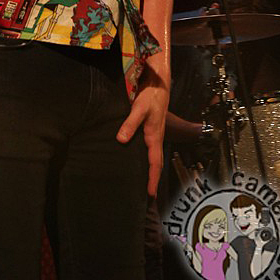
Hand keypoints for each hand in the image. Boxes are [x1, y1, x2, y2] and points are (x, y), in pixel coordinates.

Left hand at [116, 64, 169, 196]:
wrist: (158, 84)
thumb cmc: (150, 96)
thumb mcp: (139, 109)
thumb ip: (130, 124)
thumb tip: (121, 140)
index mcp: (154, 136)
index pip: (154, 163)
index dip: (152, 179)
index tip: (151, 193)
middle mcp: (156, 137)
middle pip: (156, 163)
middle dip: (154, 179)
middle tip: (150, 195)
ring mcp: (154, 133)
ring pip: (154, 156)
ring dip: (152, 170)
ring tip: (147, 183)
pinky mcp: (151, 128)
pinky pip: (151, 148)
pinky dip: (149, 158)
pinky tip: (141, 159)